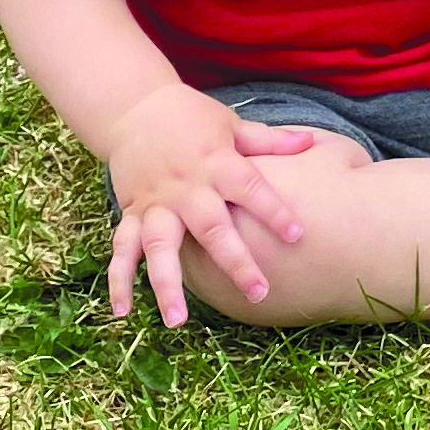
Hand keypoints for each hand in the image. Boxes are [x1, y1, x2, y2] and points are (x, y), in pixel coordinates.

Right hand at [97, 85, 316, 326]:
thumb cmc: (191, 118)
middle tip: (258, 293)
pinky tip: (122, 312)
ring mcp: (156, 203)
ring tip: (177, 321)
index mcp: (217, 163)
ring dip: (167, 285)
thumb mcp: (231, 124)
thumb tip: (310, 143)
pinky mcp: (131, 212)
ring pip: (159, 247)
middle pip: (211, 228)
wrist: (134, 107)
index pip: (251, 189)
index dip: (274, 211)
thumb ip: (269, 141)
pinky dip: (119, 280)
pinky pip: (122, 249)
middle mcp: (187, 188)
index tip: (298, 235)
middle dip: (234, 262)